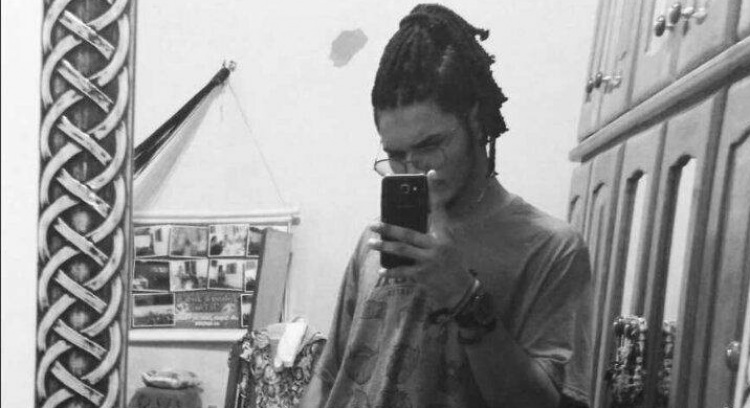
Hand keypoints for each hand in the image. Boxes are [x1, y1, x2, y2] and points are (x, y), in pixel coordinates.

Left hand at [368, 170, 473, 308]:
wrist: (460, 289)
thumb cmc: (451, 263)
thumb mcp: (449, 244)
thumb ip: (434, 231)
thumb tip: (410, 222)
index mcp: (445, 234)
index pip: (439, 208)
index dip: (434, 190)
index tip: (429, 172)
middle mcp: (438, 245)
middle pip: (408, 233)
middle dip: (388, 228)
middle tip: (372, 224)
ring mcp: (430, 261)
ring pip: (402, 250)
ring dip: (384, 247)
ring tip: (371, 243)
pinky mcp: (424, 275)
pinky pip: (403, 271)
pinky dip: (391, 272)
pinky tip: (382, 270)